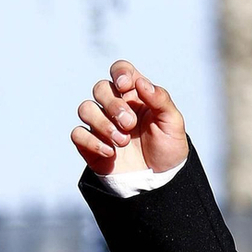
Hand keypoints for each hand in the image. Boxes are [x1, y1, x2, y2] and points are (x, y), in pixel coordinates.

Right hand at [71, 60, 187, 177]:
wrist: (160, 181)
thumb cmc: (168, 148)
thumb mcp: (173, 123)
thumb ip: (161, 99)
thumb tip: (141, 82)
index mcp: (135, 95)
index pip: (120, 70)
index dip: (119, 73)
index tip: (125, 86)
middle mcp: (115, 106)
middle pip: (100, 88)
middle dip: (114, 105)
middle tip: (130, 124)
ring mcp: (102, 125)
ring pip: (85, 108)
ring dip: (103, 124)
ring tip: (123, 141)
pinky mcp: (91, 145)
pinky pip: (77, 134)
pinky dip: (92, 142)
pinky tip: (110, 153)